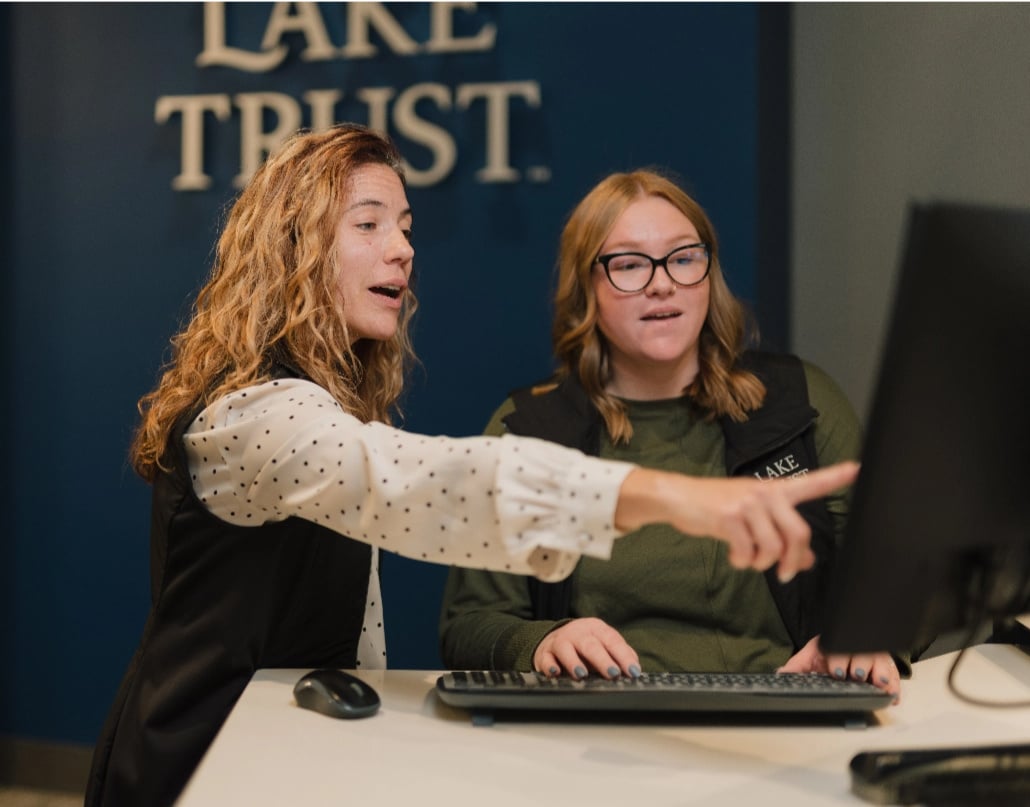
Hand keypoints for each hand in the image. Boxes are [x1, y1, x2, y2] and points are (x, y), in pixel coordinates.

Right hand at [533, 617, 640, 679]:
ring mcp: (559, 641)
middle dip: (602, 660)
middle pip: (590, 644)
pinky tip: (555, 673)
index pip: (612, 640)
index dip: (623, 656)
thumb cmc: (585, 646)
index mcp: (596, 629)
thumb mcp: (604, 645)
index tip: (633, 671)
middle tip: (613, 674)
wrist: (555, 640)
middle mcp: (577, 632)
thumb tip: (635, 669)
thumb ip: (621, 655)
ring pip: (566, 648)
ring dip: (574, 662)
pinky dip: (549, 666)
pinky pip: (546, 659)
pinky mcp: (544, 653)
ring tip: (582, 675)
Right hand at [615, 461, 859, 582]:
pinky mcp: (730, 517)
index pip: (811, 482)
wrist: (679, 496)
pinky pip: (748, 552)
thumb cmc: (716, 506)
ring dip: (763, 563)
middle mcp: (765, 493)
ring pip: (773, 546)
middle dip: (795, 560)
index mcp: (774, 490)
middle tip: (786, 574)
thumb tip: (807, 561)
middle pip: (799, 531)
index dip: (835, 477)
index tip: (857, 469)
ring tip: (751, 561)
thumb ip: (779, 533)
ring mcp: (747, 504)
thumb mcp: (751, 515)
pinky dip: (743, 562)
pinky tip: (735, 557)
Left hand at [778, 635, 900, 703]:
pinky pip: (895, 676)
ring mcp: (875, 658)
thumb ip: (797, 666)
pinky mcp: (887, 668)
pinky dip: (895, 687)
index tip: (837, 672)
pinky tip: (893, 697)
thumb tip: (780, 674)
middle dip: (861, 666)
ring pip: (882, 665)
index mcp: (839, 645)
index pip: (840, 650)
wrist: (848, 639)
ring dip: (882, 675)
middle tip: (858, 676)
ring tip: (881, 686)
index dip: (838, 660)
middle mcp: (859, 650)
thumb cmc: (830, 651)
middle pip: (863, 656)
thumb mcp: (812, 655)